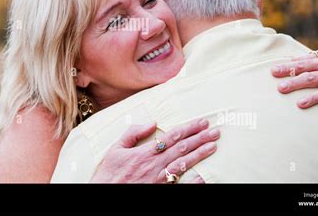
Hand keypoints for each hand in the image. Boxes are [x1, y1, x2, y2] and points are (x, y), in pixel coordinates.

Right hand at [91, 118, 219, 182]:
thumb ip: (133, 133)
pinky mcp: (159, 190)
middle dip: (200, 138)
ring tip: (213, 147)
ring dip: (200, 154)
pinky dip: (192, 181)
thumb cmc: (109, 174)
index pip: (172, 136)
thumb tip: (152, 123)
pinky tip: (204, 176)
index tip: (201, 122)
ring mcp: (158, 179)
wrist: (103, 194)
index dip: (189, 128)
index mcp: (144, 152)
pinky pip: (179, 184)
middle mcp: (154, 164)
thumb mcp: (115, 149)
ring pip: (184, 164)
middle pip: (182, 148)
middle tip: (214, 131)